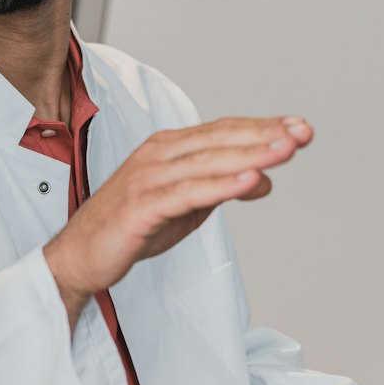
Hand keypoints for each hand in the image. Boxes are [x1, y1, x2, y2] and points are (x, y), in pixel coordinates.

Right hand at [44, 116, 311, 319]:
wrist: (80, 256)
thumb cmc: (130, 227)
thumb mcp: (187, 206)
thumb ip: (221, 187)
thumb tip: (263, 179)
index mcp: (168, 148)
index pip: (224, 131)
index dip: (262, 127)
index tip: (298, 128)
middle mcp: (158, 154)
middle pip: (221, 139)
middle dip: (265, 135)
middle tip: (303, 132)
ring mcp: (149, 177)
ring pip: (209, 161)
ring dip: (251, 154)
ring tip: (286, 150)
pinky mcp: (142, 205)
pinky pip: (189, 193)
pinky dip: (222, 185)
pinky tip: (250, 181)